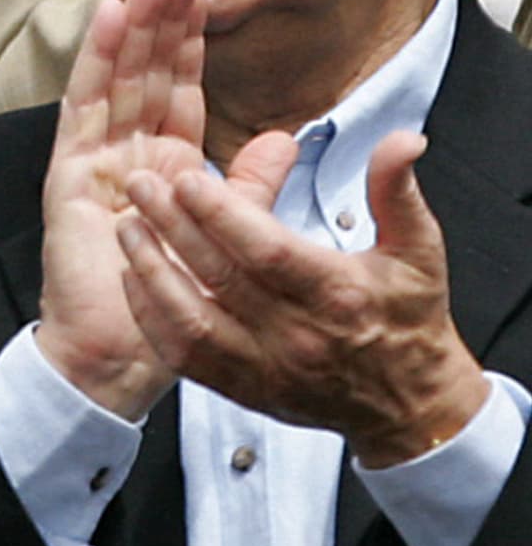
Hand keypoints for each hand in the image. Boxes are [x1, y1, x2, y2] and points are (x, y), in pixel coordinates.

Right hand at [37, 0, 209, 418]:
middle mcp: (128, 153)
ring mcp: (95, 159)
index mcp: (166, 166)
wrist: (119, 352)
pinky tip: (110, 20)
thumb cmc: (169, 301)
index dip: (191, 41)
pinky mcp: (70, 173)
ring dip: (134, 26)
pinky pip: (85, 106)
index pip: (180, 90)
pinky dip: (97, 61)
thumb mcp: (228, 234)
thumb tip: (285, 139)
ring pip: (118, 79)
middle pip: (147, 73)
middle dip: (163, 17)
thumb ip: (250, 185)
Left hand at [116, 129, 490, 466]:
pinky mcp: (244, 390)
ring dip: (152, 271)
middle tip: (140, 184)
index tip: (186, 178)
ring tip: (127, 226)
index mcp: (338, 294)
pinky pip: (184, 356)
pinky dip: (152, 318)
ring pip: (191, 321)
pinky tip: (134, 280)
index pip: (267, 251)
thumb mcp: (419, 250)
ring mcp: (266, 367)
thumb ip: (396, 191)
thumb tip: (401, 140)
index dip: (222, 214)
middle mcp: (298, 335)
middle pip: (220, 277)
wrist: (409, 406)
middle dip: (172, 226)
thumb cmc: (408, 319)